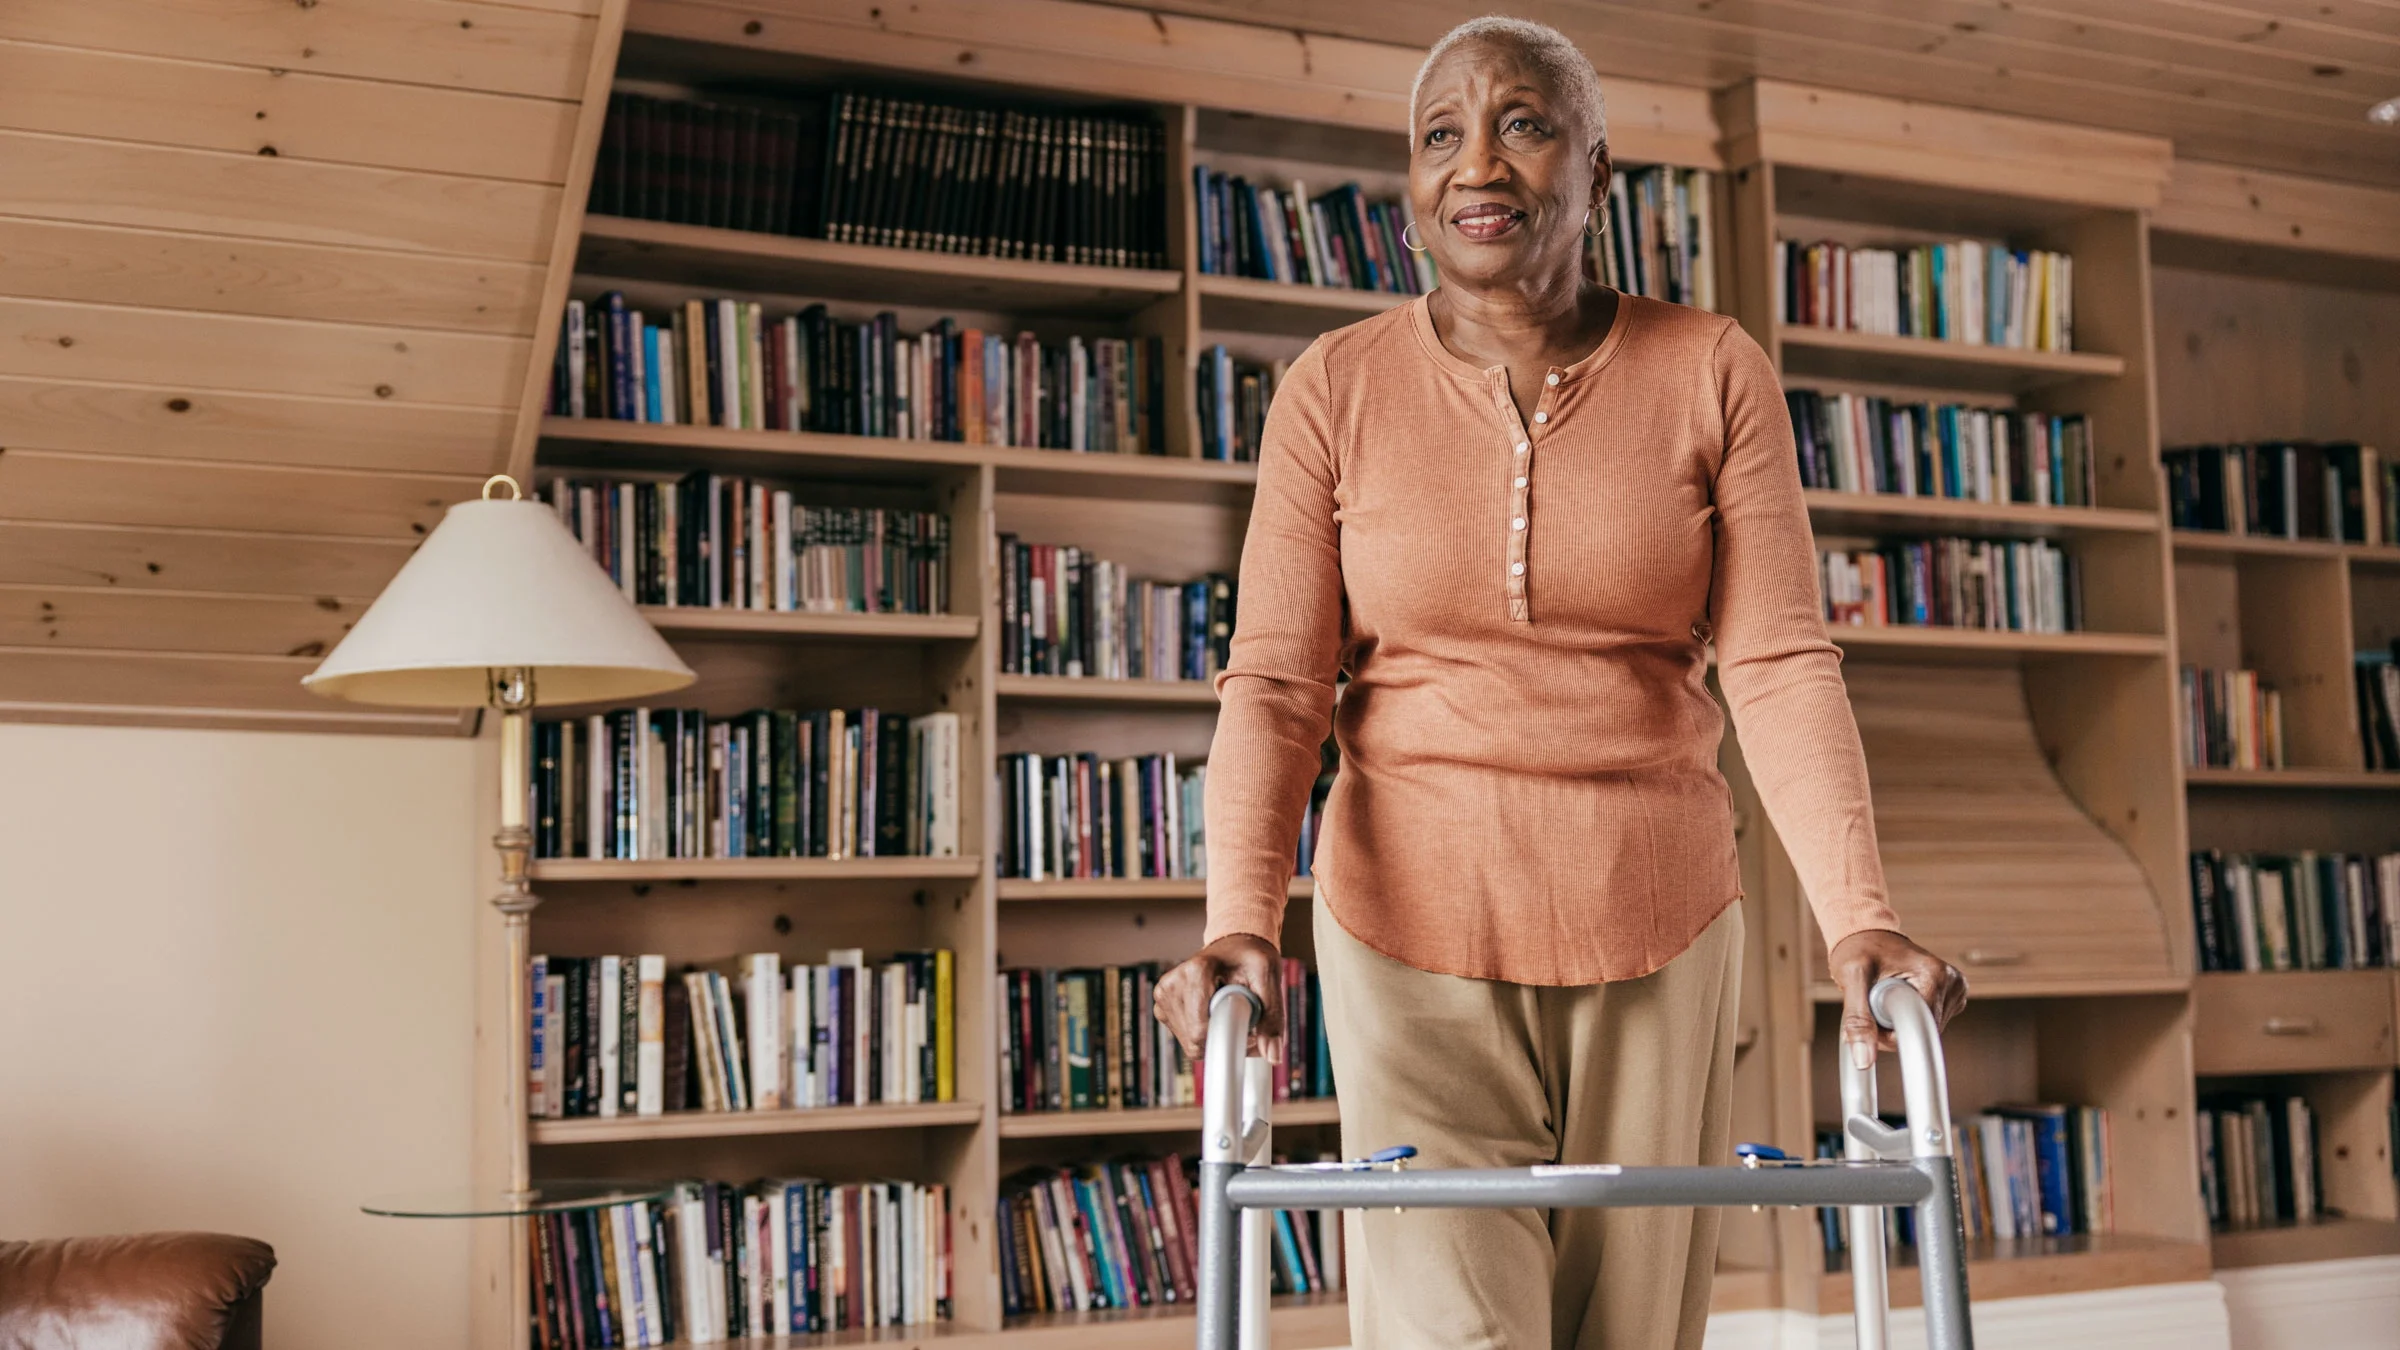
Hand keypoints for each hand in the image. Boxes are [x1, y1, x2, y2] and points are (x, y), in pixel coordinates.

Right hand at [1154, 934, 1283, 1065]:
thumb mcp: (1269, 978)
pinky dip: (1206, 1035)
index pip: (1202, 1030)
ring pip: (1191, 1044)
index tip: (1251, 1031)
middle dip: (1225, 1038)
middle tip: (1245, 1017)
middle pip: (1196, 1041)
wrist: (1233, 945)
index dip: (1230, 1038)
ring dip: (1216, 1036)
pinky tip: (1215, 1013)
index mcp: (1195, 972)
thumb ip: (1272, 1017)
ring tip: (1229, 1011)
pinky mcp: (1162, 1008)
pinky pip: (1187, 1040)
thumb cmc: (1250, 957)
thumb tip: (1273, 1056)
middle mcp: (1172, 985)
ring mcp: (1163, 997)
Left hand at [1828, 930, 1967, 1069]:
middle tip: (1872, 1006)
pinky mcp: (1949, 998)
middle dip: (1893, 1029)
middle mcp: (1951, 981)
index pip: (1920, 1028)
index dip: (1891, 1034)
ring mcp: (1953, 990)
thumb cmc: (1859, 948)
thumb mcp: (1852, 979)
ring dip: (1898, 1024)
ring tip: (1883, 998)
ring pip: (1926, 1030)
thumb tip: (1864, 1060)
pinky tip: (1896, 1000)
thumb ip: (1857, 1019)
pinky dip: (1906, 1018)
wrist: (1867, 935)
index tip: (1871, 1021)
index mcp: (1934, 974)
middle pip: (1925, 1032)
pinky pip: (1927, 1023)